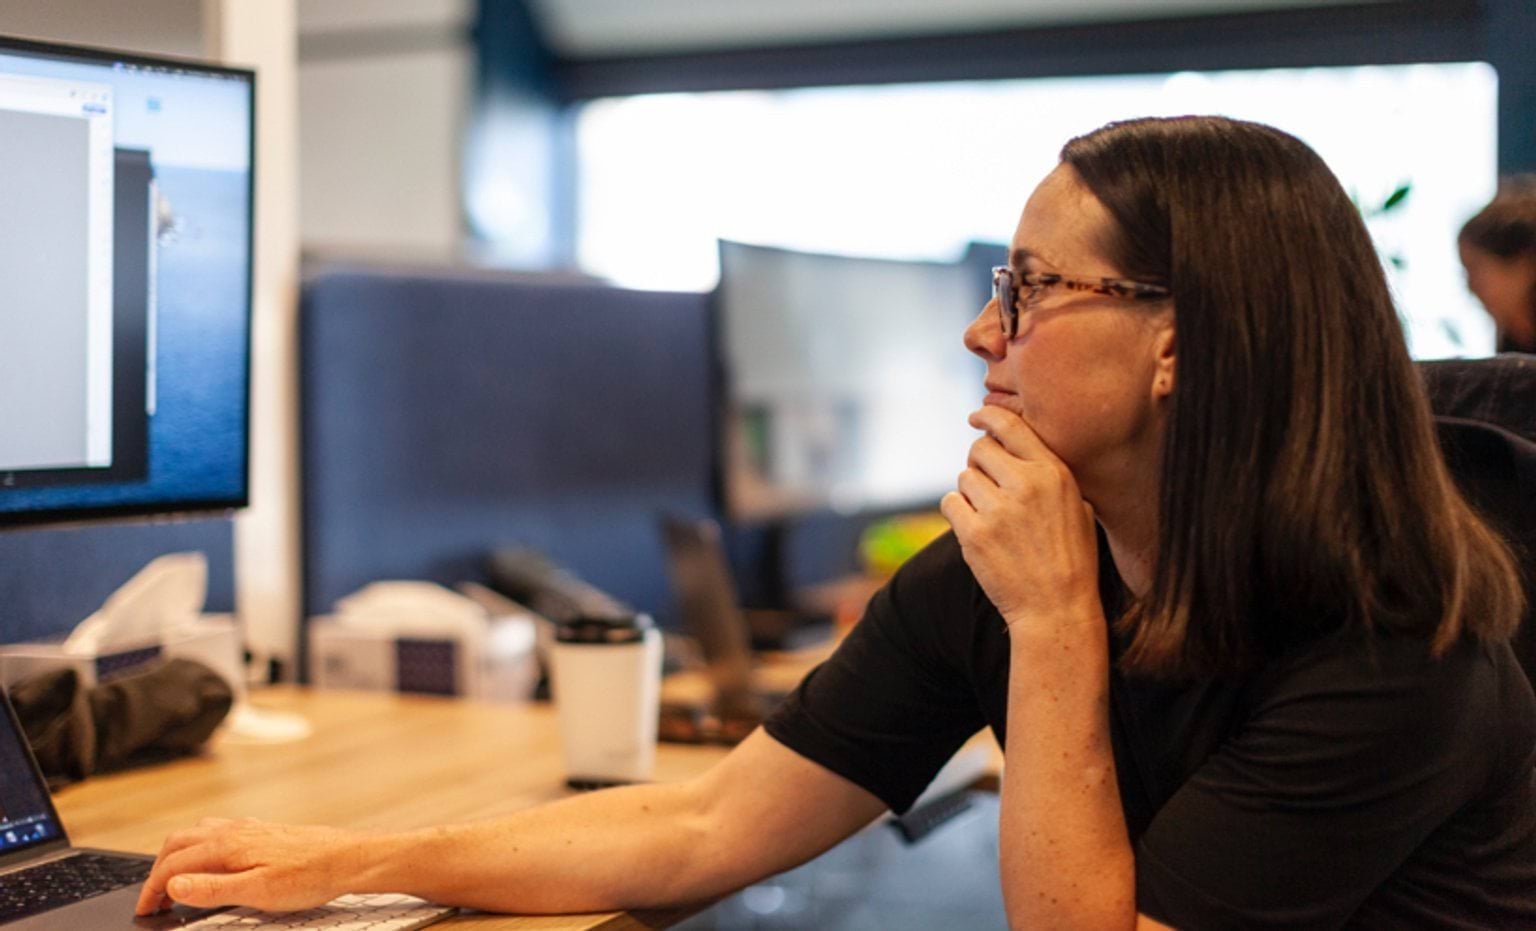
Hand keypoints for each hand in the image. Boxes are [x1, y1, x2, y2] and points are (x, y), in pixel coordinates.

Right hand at [135, 817, 365, 914]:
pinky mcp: (263, 832)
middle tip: (155, 898)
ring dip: (179, 855)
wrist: (347, 859)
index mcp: (228, 845)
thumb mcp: (256, 891)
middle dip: (159, 869)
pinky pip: (220, 832)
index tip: (146, 909)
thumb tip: (174, 885)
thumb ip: (212, 888)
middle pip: (179, 842)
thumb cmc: (309, 876)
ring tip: (176, 880)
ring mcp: (250, 828)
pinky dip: (201, 846)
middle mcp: (235, 830)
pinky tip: (213, 861)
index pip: (174, 864)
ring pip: (198, 833)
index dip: (153, 889)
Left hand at [940, 407, 1100, 629]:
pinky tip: (976, 529)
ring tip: (991, 517)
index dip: (987, 417)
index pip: (1011, 426)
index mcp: (1053, 473)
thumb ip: (1049, 475)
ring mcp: (998, 510)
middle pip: (980, 449)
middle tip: (989, 485)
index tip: (976, 418)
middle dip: (980, 463)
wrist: (1057, 609)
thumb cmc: (1071, 559)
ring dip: (971, 493)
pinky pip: (950, 503)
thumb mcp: (1077, 507)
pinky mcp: (975, 534)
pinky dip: (958, 513)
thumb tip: (1016, 447)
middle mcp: (1026, 485)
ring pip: (964, 478)